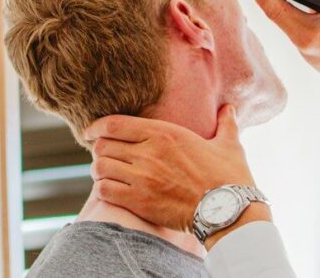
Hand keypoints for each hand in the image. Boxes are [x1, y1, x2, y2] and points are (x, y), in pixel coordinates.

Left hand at [83, 106, 263, 239]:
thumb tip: (230, 108)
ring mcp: (142, 178)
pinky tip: (111, 191)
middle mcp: (148, 152)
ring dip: (99, 171)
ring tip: (106, 174)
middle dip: (99, 151)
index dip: (97, 127)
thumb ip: (226, 124)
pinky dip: (103, 190)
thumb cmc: (230, 178)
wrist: (229, 211)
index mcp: (164, 133)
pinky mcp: (139, 201)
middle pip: (103, 145)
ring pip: (100, 167)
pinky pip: (104, 190)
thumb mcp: (229, 145)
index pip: (115, 123)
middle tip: (105, 157)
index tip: (90, 132)